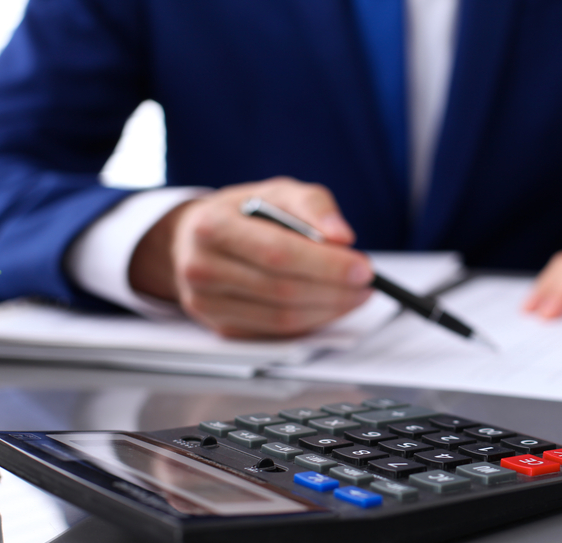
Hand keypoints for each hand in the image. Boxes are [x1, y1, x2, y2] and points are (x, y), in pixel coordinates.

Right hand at [129, 177, 373, 337]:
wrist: (193, 238)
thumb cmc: (244, 212)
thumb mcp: (277, 192)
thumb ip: (313, 206)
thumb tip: (342, 237)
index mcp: (213, 226)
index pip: (278, 252)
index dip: (325, 264)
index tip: (364, 268)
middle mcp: (202, 267)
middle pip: (282, 289)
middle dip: (334, 290)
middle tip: (367, 284)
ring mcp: (206, 302)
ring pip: (281, 318)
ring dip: (329, 310)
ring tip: (355, 295)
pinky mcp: (219, 326)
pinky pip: (275, 332)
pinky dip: (311, 322)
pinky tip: (330, 306)